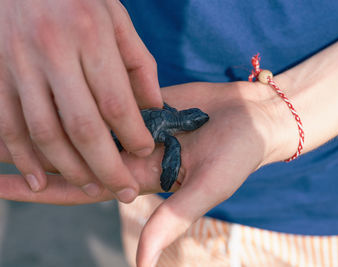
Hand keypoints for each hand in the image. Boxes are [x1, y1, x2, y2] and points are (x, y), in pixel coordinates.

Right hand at [0, 0, 160, 201]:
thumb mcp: (116, 19)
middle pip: (82, 126)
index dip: (133, 134)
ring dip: (70, 169)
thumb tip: (154, 108)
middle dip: (107, 166)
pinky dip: (24, 158)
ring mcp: (19, 65)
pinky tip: (41, 180)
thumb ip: (138, 64)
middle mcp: (52, 52)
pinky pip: (8, 126)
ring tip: (93, 188)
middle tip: (126, 190)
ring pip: (45, 133)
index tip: (145, 151)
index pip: (115, 101)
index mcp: (89, 35)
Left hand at [0, 80, 296, 265]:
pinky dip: (86, 99)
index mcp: (141, 180)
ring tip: (16, 115)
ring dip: (54, 122)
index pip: (80, 187)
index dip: (39, 187)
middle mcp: (132, 155)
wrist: (254, 117)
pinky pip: (109, 101)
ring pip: (87, 126)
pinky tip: (62, 91)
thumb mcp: (207, 189)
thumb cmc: (238, 155)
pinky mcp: (146, 103)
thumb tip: (141, 266)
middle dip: (33, 154)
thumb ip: (172, 220)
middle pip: (73, 157)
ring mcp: (137, 128)